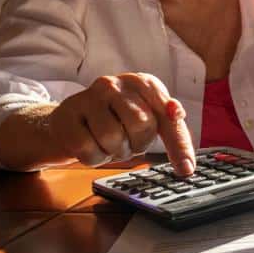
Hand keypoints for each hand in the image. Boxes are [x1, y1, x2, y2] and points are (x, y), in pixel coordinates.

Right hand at [45, 73, 194, 174]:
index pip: (167, 115)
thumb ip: (167, 121)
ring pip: (113, 137)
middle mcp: (114, 84)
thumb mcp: (145, 117)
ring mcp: (88, 97)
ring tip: (108, 143)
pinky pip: (88, 150)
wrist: (67, 122)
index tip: (186, 169)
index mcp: (142, 83)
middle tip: (127, 142)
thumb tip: (178, 113)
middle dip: (137, 144)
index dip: (178, 144)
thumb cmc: (113, 121)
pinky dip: (94, 158)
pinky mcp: (66, 116)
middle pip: (141, 124)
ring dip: (114, 152)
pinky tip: (90, 145)